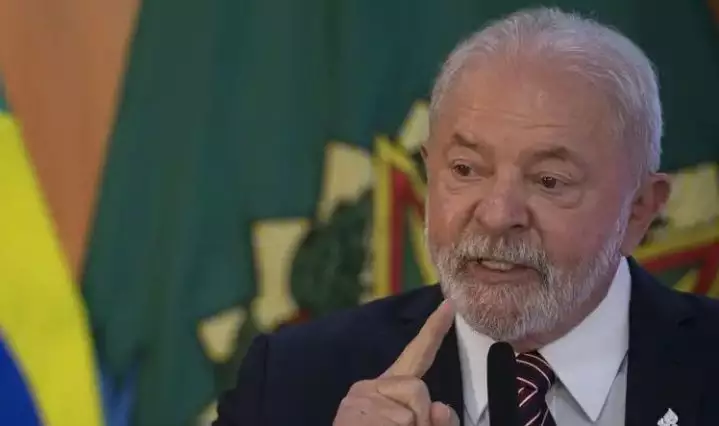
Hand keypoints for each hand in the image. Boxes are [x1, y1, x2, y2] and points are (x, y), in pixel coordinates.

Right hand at [333, 300, 458, 425]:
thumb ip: (434, 420)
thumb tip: (439, 406)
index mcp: (387, 391)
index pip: (416, 356)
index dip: (434, 331)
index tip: (449, 305)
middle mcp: (368, 389)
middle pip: (417, 388)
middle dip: (422, 418)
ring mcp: (357, 401)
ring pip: (409, 414)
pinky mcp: (352, 414)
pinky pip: (398, 423)